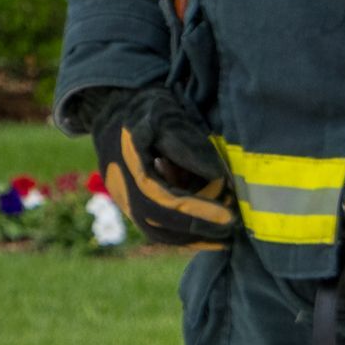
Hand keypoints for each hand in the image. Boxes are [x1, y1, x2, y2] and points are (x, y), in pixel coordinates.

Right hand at [86, 86, 236, 248]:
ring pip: (153, 230)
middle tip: (229, 230)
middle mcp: (121, 185)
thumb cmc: (146, 107)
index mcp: (128, 162)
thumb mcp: (167, 116)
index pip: (162, 197)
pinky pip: (153, 227)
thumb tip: (218, 179)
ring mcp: (122, 196)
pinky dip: (179, 235)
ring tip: (222, 239)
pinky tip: (205, 235)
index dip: (195, 210)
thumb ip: (188, 147)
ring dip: (189, 239)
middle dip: (195, 230)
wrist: (115, 105)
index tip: (227, 215)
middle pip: (155, 222)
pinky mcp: (130, 201)